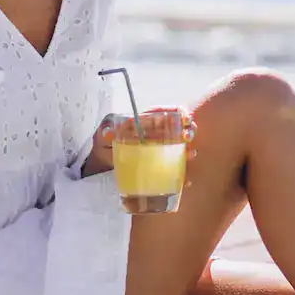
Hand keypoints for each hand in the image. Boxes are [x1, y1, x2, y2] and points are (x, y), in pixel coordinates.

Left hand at [82, 107, 196, 177]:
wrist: (103, 165)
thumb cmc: (106, 145)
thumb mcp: (104, 136)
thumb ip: (107, 133)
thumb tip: (108, 133)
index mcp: (147, 123)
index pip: (167, 113)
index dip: (178, 113)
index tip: (183, 118)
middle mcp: (159, 135)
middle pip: (181, 128)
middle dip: (188, 131)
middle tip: (187, 137)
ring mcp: (162, 152)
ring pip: (183, 148)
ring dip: (190, 151)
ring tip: (190, 156)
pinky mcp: (162, 168)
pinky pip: (177, 170)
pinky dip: (183, 175)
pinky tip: (186, 181)